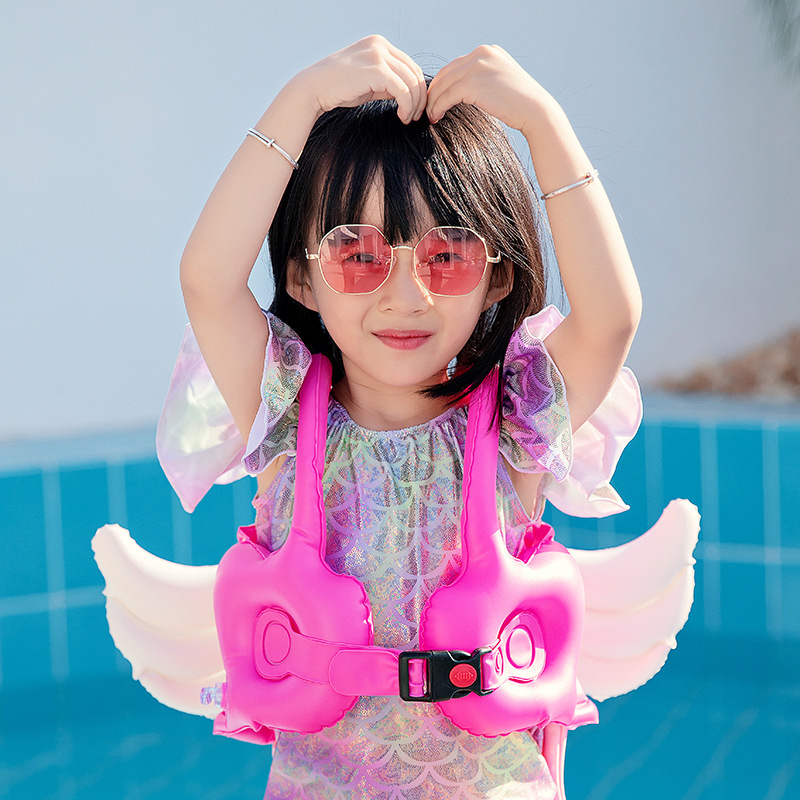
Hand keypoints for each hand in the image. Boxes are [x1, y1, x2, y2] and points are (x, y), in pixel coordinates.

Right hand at [294, 35, 427, 123]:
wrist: (314, 89)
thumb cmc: (338, 89)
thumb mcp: (368, 82)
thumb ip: (388, 83)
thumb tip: (409, 94)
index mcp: (379, 44)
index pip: (410, 65)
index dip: (418, 88)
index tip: (416, 108)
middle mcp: (380, 45)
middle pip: (414, 72)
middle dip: (420, 97)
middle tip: (417, 116)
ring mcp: (378, 55)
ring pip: (411, 81)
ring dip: (414, 104)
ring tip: (407, 118)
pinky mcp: (376, 70)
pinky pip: (402, 90)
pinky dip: (407, 105)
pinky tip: (402, 116)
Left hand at [426, 45, 555, 136]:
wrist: (535, 111)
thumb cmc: (519, 105)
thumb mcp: (500, 82)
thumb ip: (482, 79)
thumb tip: (460, 90)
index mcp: (487, 51)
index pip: (456, 65)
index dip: (442, 83)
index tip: (436, 98)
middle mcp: (481, 54)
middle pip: (446, 73)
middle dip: (434, 91)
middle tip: (428, 108)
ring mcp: (477, 67)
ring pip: (443, 85)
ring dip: (433, 102)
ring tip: (431, 116)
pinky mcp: (473, 84)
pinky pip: (447, 96)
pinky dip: (438, 107)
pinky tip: (436, 117)